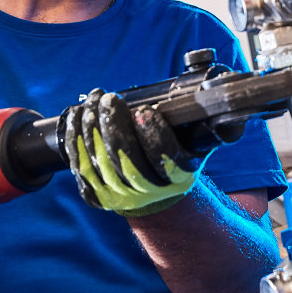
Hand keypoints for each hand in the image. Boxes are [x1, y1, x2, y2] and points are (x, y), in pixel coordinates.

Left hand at [64, 90, 208, 216]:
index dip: (153, 135)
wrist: (153, 193)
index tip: (144, 110)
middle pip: (127, 162)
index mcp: (179, 177)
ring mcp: (120, 197)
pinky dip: (76, 138)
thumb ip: (203, 124)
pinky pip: (80, 166)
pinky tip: (77, 115)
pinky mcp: (95, 196)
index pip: (166, 159)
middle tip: (110, 100)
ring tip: (93, 102)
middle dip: (114, 127)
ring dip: (91, 128)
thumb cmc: (174, 155)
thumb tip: (215, 95)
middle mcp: (149, 193)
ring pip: (100, 163)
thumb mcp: (196, 142)